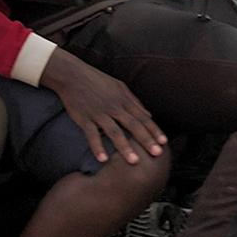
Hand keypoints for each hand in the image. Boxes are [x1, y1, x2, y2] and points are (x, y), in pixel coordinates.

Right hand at [40, 50, 165, 165]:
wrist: (72, 74)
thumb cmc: (97, 80)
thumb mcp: (119, 86)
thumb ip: (134, 101)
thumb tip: (149, 115)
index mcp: (123, 100)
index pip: (142, 118)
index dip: (154, 130)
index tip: (164, 143)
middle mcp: (114, 107)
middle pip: (133, 125)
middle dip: (146, 140)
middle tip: (156, 153)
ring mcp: (99, 113)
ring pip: (115, 132)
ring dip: (125, 147)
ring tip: (134, 161)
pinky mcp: (84, 118)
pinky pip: (92, 134)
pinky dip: (97, 147)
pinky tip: (102, 159)